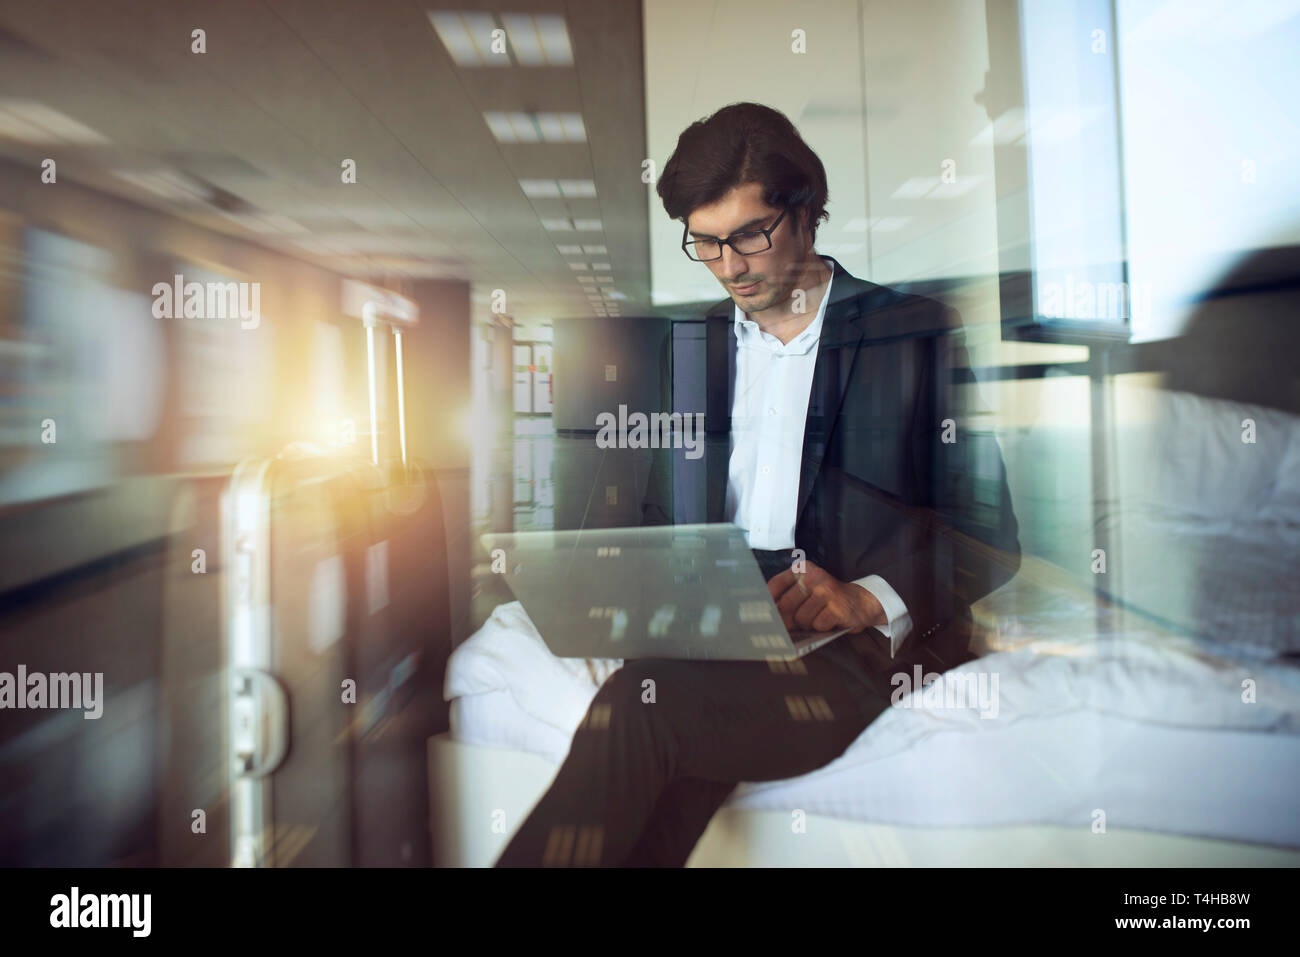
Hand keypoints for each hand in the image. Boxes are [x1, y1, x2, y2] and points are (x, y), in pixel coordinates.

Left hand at [767, 560, 886, 633]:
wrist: (861, 601)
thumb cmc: (827, 598)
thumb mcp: (806, 590)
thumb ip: (786, 597)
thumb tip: (766, 617)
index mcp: (802, 569)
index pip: (774, 586)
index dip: (767, 604)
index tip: (764, 616)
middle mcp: (813, 576)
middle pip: (786, 606)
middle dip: (788, 620)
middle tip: (796, 623)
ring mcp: (826, 591)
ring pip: (801, 618)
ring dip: (808, 624)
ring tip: (818, 617)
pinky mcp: (837, 607)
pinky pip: (818, 625)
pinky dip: (822, 628)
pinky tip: (830, 620)